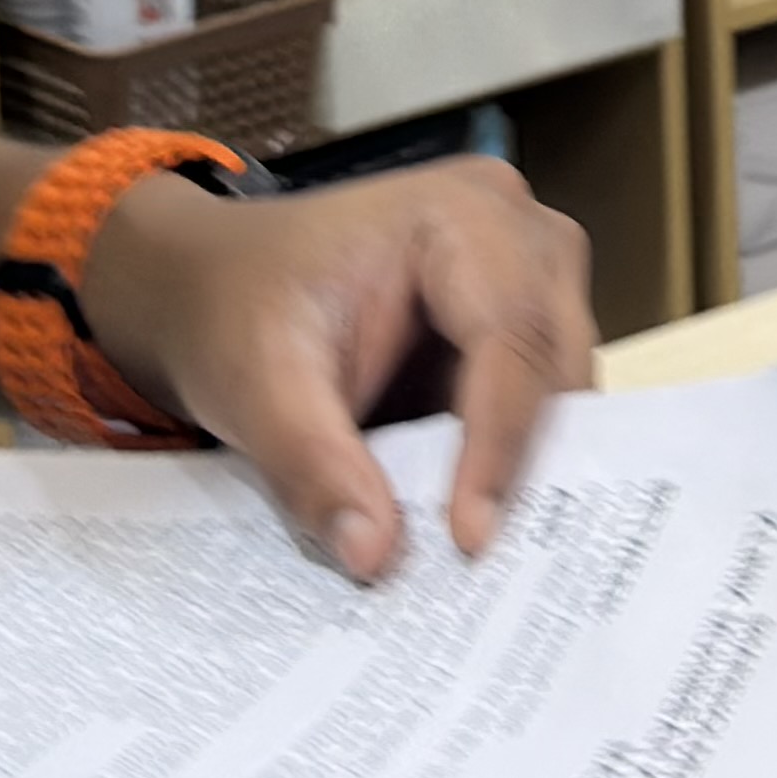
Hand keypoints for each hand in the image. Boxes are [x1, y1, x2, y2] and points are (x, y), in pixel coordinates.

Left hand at [75, 154, 602, 586]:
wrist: (215, 287)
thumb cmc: (235, 313)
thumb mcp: (256, 387)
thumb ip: (312, 467)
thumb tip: (375, 556)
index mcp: (457, 214)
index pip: (508, 336)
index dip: (497, 444)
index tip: (469, 540)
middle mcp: (517, 230)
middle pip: (553, 359)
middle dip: (524, 461)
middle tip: (491, 563)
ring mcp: (529, 274)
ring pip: (560, 387)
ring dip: (525, 467)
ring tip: (484, 550)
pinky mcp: (520, 324)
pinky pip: (541, 400)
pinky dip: (510, 459)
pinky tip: (475, 519)